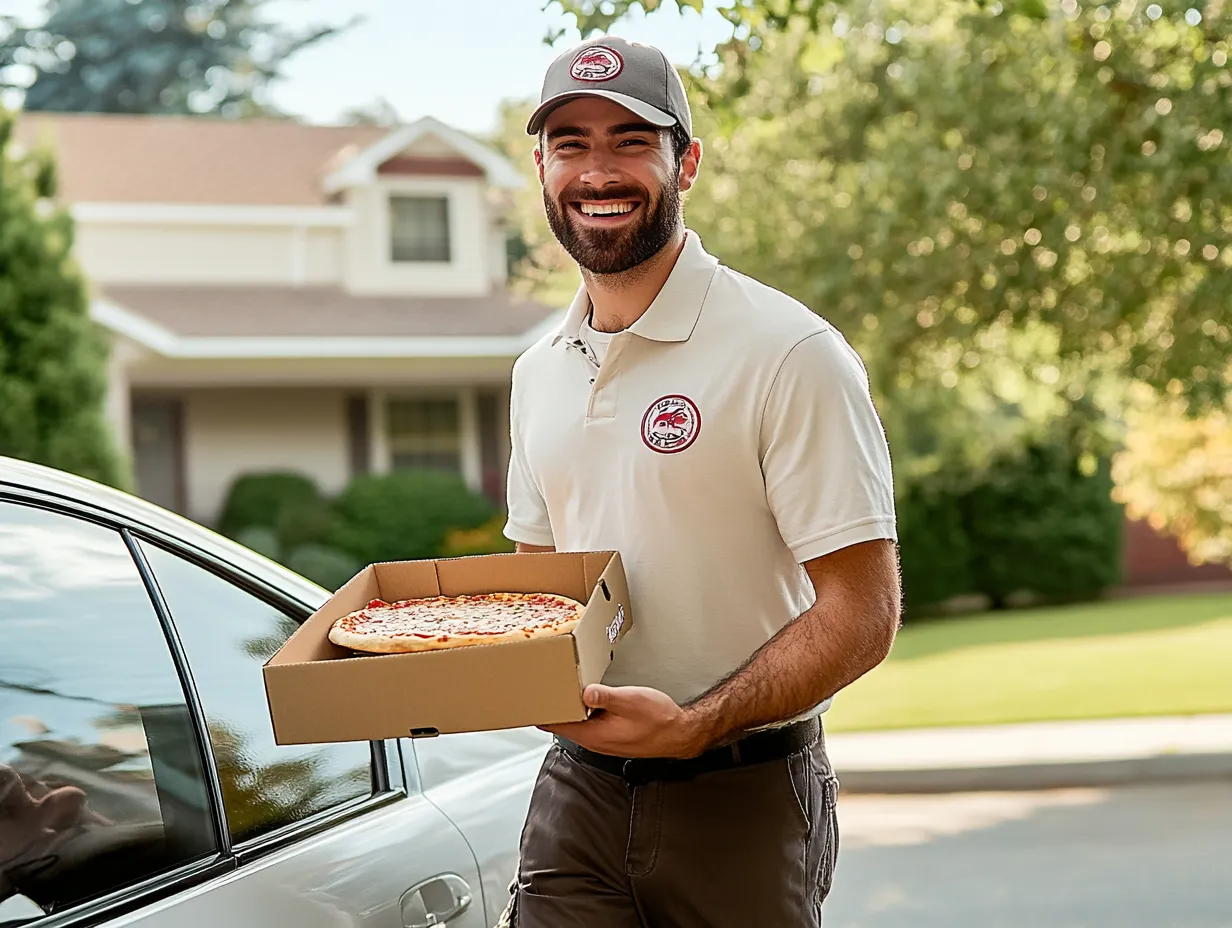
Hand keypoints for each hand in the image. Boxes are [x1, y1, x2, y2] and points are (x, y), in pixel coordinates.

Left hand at [540, 685, 704, 758]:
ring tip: (557, 687)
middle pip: (563, 723)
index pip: (557, 725)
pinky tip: (584, 695)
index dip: (542, 712)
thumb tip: (584, 691)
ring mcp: (603, 738)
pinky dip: (581, 709)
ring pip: (576, 722)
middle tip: (540, 686)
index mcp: (594, 735)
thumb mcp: (631, 701)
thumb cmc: (659, 720)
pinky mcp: (611, 734)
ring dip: (567, 707)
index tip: (529, 700)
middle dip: (552, 706)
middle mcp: (595, 740)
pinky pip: (588, 721)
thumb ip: (606, 696)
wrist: (680, 733)